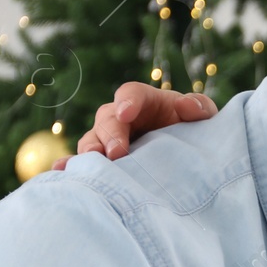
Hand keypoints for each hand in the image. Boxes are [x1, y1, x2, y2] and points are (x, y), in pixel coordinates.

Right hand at [49, 82, 217, 169]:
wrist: (187, 158)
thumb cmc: (193, 130)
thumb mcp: (204, 117)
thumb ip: (200, 107)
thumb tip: (186, 105)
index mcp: (145, 101)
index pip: (131, 93)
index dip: (127, 101)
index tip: (126, 113)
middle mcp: (121, 119)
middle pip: (107, 118)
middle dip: (110, 134)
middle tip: (117, 152)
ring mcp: (109, 140)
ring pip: (92, 140)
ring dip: (90, 151)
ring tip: (94, 162)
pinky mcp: (103, 161)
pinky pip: (82, 162)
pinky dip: (71, 166)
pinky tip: (62, 172)